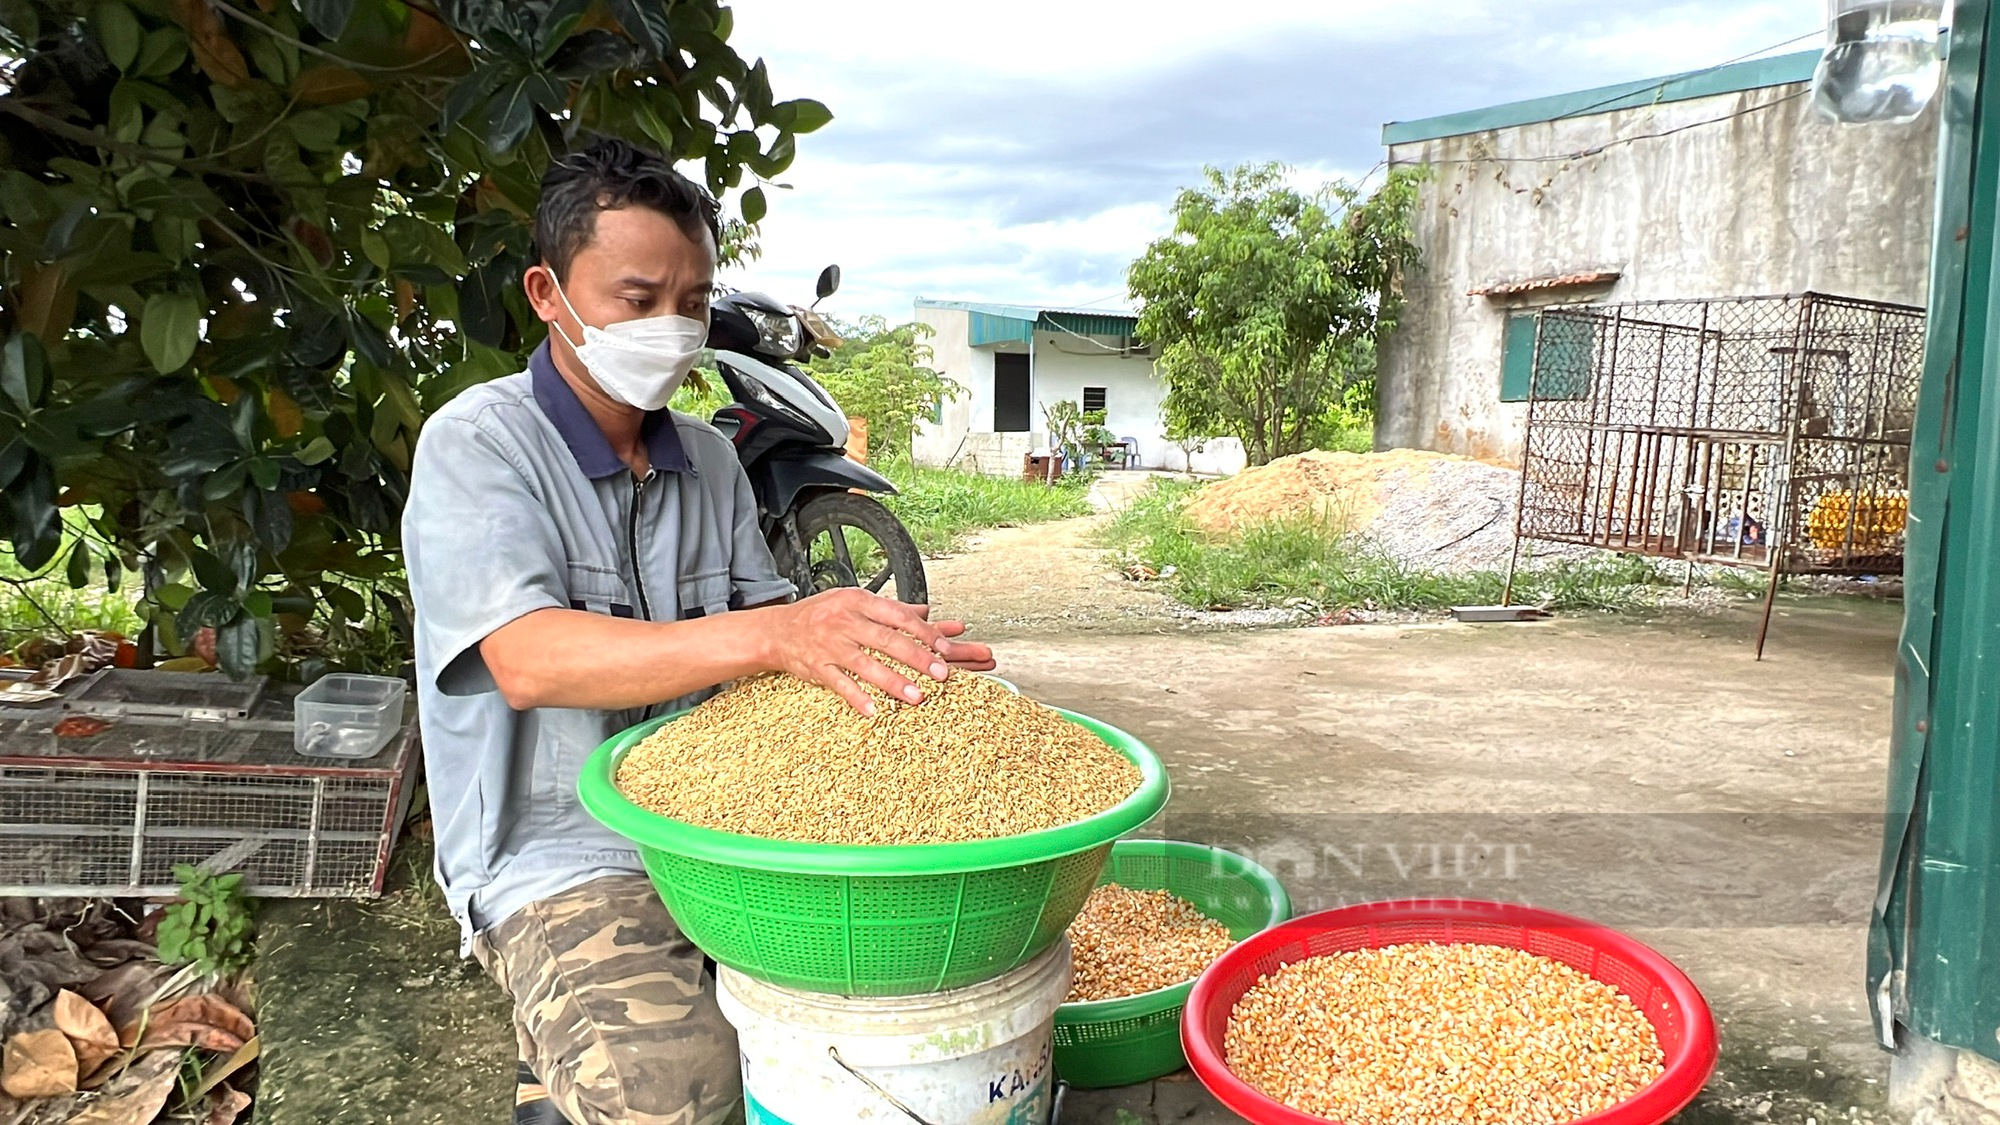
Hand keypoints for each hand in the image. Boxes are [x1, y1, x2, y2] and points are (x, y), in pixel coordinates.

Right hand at [762, 589, 994, 715]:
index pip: (899, 616)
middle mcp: (844, 621)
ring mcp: (830, 645)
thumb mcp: (855, 601)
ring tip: (917, 697)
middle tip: (942, 674)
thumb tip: (927, 611)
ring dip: (893, 682)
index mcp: (858, 601)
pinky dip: (856, 698)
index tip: (945, 647)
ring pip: (866, 665)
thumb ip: (892, 609)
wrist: (779, 630)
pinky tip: (874, 710)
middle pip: (887, 640)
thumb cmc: (822, 614)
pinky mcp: (817, 667)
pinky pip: (840, 684)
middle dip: (917, 658)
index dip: (925, 632)